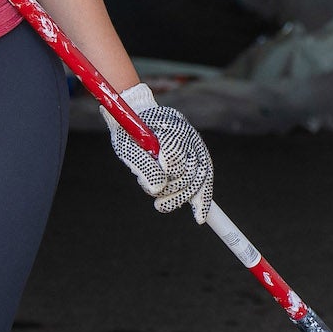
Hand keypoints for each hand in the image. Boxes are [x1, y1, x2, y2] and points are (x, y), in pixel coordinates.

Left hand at [102, 84, 214, 223]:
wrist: (135, 116)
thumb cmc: (128, 131)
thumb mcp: (127, 147)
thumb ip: (142, 165)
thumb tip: (157, 189)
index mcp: (169, 124)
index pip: (174, 156)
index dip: (167, 175)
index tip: (155, 190)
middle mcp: (187, 132)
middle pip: (190, 169)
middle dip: (175, 191)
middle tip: (158, 205)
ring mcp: (195, 142)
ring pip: (200, 176)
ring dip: (183, 196)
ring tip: (163, 205)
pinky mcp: (198, 153)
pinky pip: (205, 176)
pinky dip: (203, 197)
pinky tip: (200, 215)